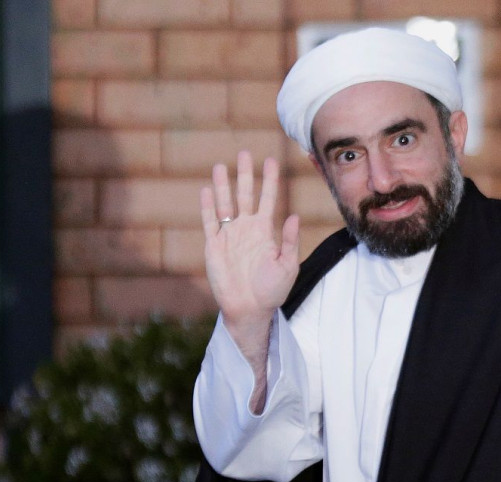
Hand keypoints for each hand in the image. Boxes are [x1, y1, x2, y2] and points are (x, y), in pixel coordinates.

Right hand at [200, 151, 299, 393]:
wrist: (250, 310)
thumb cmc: (272, 290)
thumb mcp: (287, 266)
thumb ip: (289, 241)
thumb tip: (293, 215)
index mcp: (265, 231)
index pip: (268, 199)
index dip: (269, 180)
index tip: (271, 160)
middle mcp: (246, 229)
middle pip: (245, 195)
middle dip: (245, 175)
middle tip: (245, 153)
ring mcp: (229, 236)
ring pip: (225, 204)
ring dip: (223, 185)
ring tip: (220, 165)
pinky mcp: (214, 246)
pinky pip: (210, 222)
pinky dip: (208, 207)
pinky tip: (207, 190)